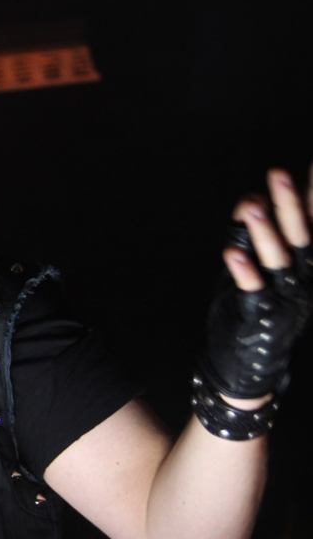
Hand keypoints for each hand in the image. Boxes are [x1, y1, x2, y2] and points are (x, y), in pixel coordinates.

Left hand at [199, 165, 312, 400]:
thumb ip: (253, 235)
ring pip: (278, 260)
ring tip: (253, 207)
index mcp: (306, 264)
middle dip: (290, 202)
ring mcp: (284, 297)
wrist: (248, 366)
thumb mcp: (256, 267)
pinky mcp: (260, 314)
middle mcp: (302, 278)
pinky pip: (253, 290)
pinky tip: (231, 253)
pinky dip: (244, 271)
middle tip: (279, 172)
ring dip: (266, 233)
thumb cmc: (254, 308)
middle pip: (301, 234)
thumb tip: (251, 200)